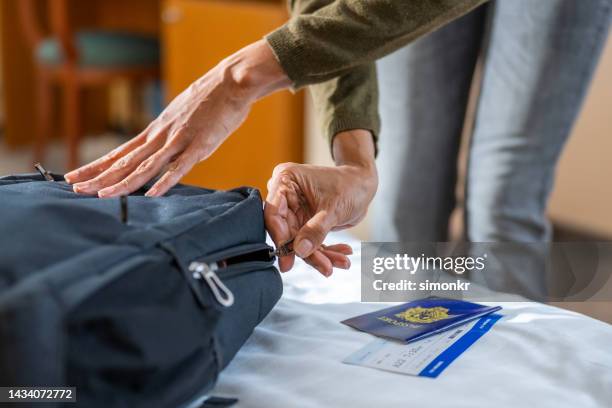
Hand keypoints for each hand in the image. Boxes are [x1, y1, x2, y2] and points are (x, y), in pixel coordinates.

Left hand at [64, 40, 290, 196]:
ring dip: (124, 182)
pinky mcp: (200, 145)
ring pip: (146, 166)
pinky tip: (151, 194)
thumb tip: (168, 149)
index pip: (120, 152)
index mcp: (157, 130)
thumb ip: (173, 135)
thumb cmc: (211, 99)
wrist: (231, 81)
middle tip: (75, 188)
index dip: (97, 165)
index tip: (76, 175)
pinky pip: (180, 167)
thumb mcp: (183, 117)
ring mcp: (179, 141)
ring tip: (103, 195)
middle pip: (126, 161)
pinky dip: (165, 181)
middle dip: (100, 176)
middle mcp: (161, 136)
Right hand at [265, 130, 376, 275]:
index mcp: (286, 181)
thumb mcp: (333, 208)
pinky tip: (341, 257)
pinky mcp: (305, 223)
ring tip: (340, 262)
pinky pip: (310, 243)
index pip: (273, 213)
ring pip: (299, 241)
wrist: (363, 184)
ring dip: (320, 256)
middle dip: (307, 252)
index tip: (288, 258)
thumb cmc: (350, 184)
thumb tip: (299, 250)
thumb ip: (315, 229)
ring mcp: (296, 211)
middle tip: (324, 266)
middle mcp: (287, 196)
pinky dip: (326, 253)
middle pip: (286, 232)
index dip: (280, 237)